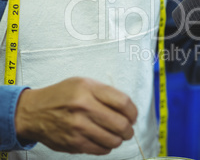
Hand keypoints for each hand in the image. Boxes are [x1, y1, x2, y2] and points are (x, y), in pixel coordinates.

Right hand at [14, 77, 137, 154]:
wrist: (33, 112)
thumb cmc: (61, 96)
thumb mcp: (84, 83)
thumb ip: (106, 93)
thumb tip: (128, 110)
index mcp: (89, 89)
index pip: (123, 102)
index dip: (133, 112)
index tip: (133, 116)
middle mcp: (84, 107)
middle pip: (121, 124)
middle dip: (129, 129)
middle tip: (127, 129)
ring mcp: (78, 127)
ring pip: (113, 140)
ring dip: (118, 139)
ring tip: (115, 135)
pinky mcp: (74, 143)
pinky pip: (100, 150)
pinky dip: (106, 147)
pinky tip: (102, 140)